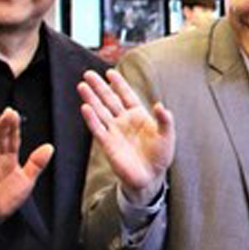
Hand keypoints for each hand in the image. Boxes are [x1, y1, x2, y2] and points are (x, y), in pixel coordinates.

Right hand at [0, 107, 52, 221]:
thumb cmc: (10, 196)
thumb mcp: (28, 179)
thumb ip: (37, 163)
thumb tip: (49, 147)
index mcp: (10, 159)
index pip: (12, 139)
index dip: (13, 127)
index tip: (13, 113)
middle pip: (1, 138)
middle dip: (4, 125)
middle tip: (7, 111)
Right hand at [79, 69, 174, 205]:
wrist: (150, 177)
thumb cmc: (160, 155)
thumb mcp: (167, 135)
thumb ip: (165, 120)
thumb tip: (160, 105)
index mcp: (139, 116)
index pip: (127, 96)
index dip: (119, 84)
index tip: (110, 72)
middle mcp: (124, 121)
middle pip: (109, 100)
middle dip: (99, 87)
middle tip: (88, 74)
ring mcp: (115, 131)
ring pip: (100, 111)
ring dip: (91, 99)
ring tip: (82, 86)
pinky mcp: (108, 144)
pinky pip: (97, 129)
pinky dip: (91, 119)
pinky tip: (85, 107)